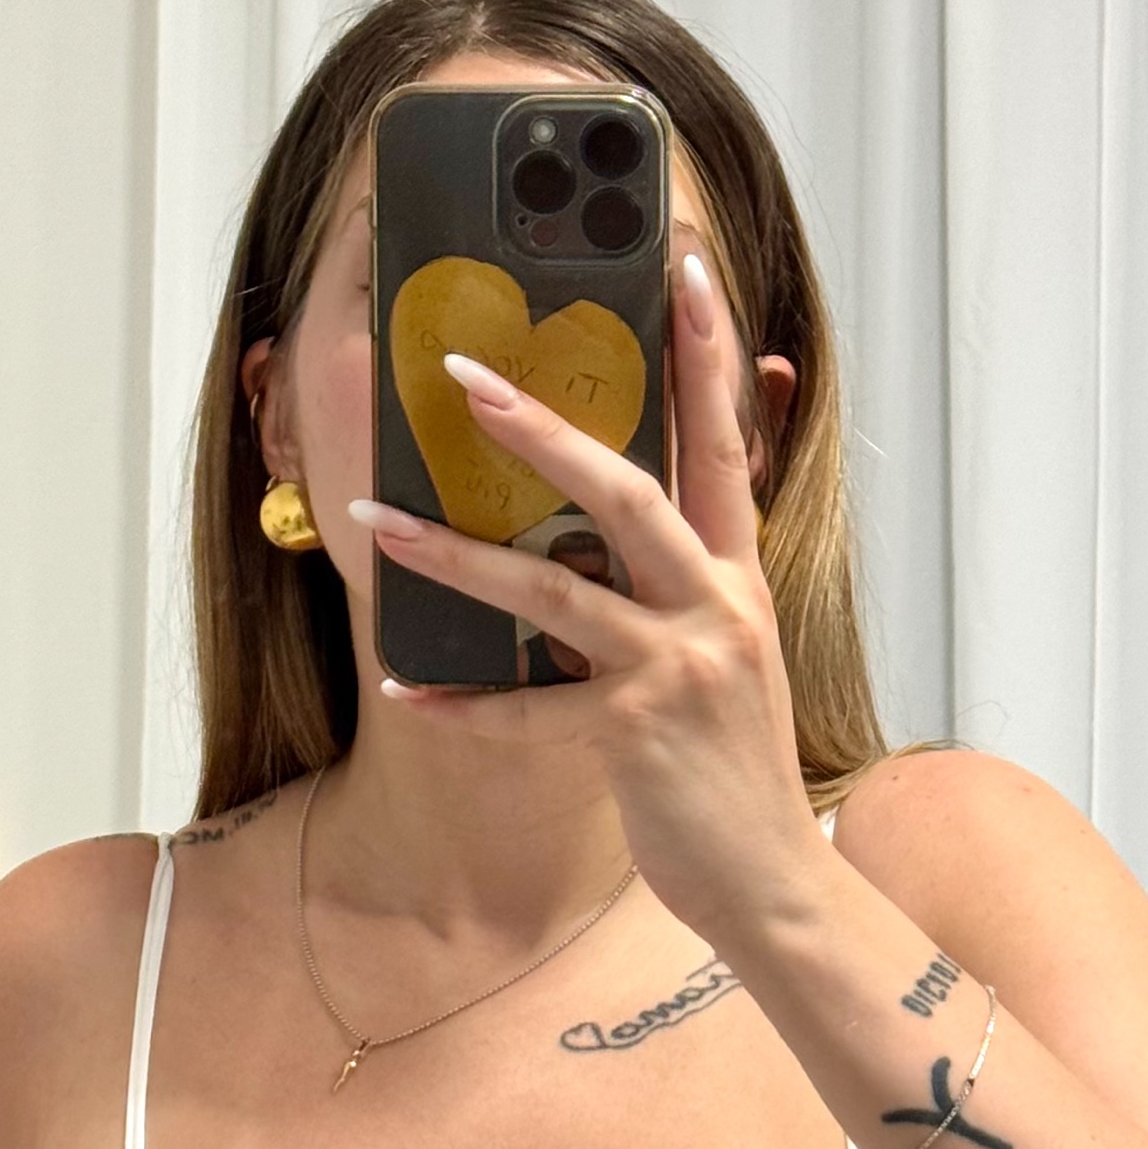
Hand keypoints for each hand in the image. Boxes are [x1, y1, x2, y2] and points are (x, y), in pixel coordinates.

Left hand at [345, 252, 828, 942]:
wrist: (773, 881)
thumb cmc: (731, 774)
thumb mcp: (721, 666)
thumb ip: (668, 599)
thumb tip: (583, 554)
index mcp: (738, 579)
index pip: (726, 443)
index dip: (710, 352)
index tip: (684, 267)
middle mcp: (715, 606)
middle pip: (626, 490)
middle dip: (540, 428)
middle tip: (462, 376)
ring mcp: (676, 666)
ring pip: (551, 588)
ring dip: (452, 554)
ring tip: (375, 525)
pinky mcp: (634, 732)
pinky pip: (526, 708)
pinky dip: (461, 701)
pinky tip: (404, 688)